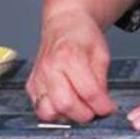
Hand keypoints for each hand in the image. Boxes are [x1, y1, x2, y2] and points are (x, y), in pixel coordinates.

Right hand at [26, 8, 116, 123]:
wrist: (63, 23)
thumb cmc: (82, 35)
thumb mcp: (101, 53)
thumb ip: (101, 80)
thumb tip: (102, 104)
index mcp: (69, 55)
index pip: (87, 90)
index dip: (101, 105)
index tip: (108, 108)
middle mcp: (50, 67)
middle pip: (66, 104)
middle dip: (84, 114)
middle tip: (94, 111)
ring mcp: (38, 77)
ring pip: (49, 111)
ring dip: (67, 115)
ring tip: (79, 106)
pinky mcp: (31, 85)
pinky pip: (40, 109)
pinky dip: (55, 112)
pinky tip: (66, 101)